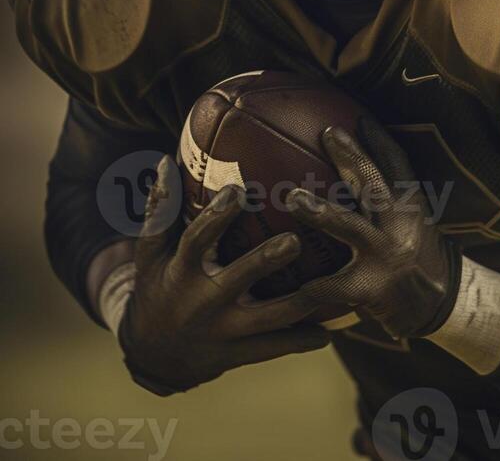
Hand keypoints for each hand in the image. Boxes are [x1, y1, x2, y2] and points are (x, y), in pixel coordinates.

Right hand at [118, 156, 328, 394]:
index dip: (216, 217)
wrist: (152, 357)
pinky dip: (302, 340)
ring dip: (299, 304)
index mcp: (181, 272)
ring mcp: (223, 333)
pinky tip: (331, 330)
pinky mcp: (238, 355)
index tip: (238, 190)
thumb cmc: (158, 288)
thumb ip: (161, 209)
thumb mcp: (151, 253)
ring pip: (266, 320)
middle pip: (237, 280)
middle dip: (265, 261)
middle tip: (295, 240)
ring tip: (329, 284)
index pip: (196, 241)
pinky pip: (274, 348)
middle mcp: (202, 303)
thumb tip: (168, 161)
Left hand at [286, 117, 461, 339]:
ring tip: (293, 198)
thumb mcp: (411, 220)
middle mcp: (401, 226)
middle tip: (326, 134)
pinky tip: (296, 283)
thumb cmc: (415, 255)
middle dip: (351, 157)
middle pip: (375, 184)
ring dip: (321, 211)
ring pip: (351, 227)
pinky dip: (317, 285)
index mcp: (410, 206)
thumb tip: (352, 163)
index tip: (357, 117)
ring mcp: (388, 256)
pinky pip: (338, 285)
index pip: (397, 165)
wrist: (442, 307)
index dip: (379, 140)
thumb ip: (384, 196)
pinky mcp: (375, 289)